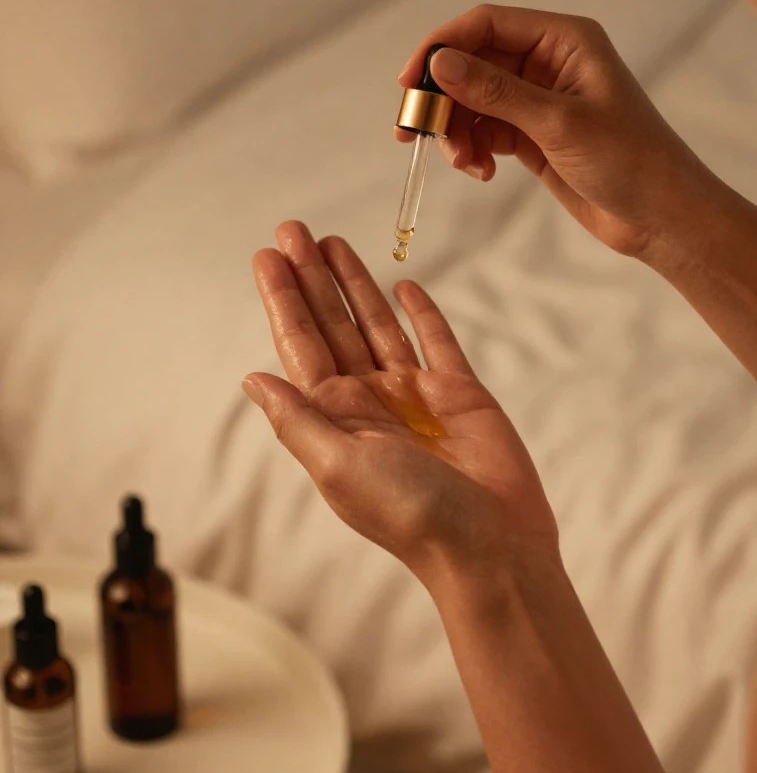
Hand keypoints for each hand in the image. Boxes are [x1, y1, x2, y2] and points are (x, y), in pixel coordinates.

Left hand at [243, 222, 557, 579]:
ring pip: (377, 324)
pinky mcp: (459, 392)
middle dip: (310, 278)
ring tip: (331, 241)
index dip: (283, 299)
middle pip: (332, 325)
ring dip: (354, 284)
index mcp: (334, 417)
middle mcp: (368, 401)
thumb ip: (297, 418)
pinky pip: (435, 340)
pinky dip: (420, 312)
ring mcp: (414, 394)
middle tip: (291, 228)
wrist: (489, 544)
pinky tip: (401, 284)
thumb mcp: (338, 464)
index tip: (266, 257)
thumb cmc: (409, 512)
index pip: (300, 345)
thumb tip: (252, 378)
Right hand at [398, 5, 716, 259]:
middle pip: (473, 63)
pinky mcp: (534, 135)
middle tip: (414, 131)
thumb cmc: (630, 160)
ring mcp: (540, 99)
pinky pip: (486, 131)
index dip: (441, 47)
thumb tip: (440, 64)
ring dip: (456, 130)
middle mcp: (550, 61)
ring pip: (474, 101)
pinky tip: (480, 172)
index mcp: (565, 39)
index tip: (410, 83)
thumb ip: (496, 92)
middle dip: (443, 97)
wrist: (662, 217)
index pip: (486, 24)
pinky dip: (473, 149)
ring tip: (462, 163)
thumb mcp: (557, 123)